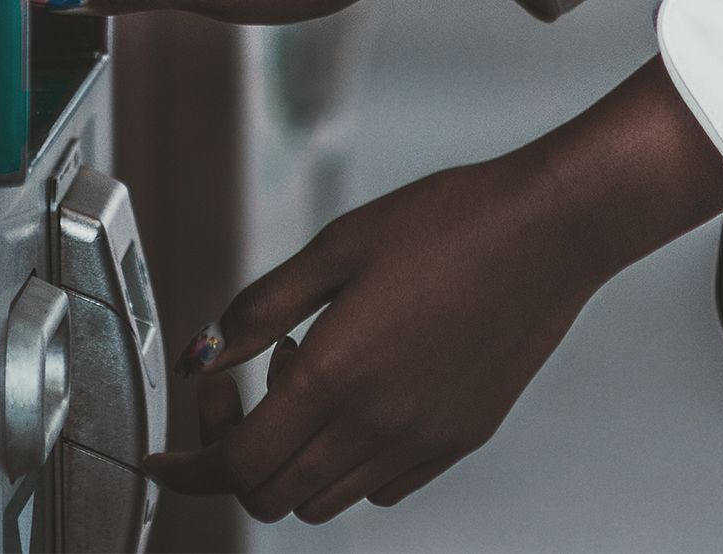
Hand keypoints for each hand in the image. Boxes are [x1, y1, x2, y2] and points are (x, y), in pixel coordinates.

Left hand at [147, 59, 722, 522]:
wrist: (550, 230)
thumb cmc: (453, 221)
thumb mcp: (339, 245)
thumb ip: (261, 306)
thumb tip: (203, 354)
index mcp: (337, 373)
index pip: (240, 465)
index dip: (192, 463)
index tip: (171, 449)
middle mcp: (378, 423)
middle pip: (275, 497)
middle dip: (239, 458)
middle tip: (246, 392)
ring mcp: (423, 439)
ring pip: (326, 500)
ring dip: (296, 461)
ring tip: (309, 381)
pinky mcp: (460, 440)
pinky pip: (382, 486)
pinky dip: (349, 463)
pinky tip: (360, 395)